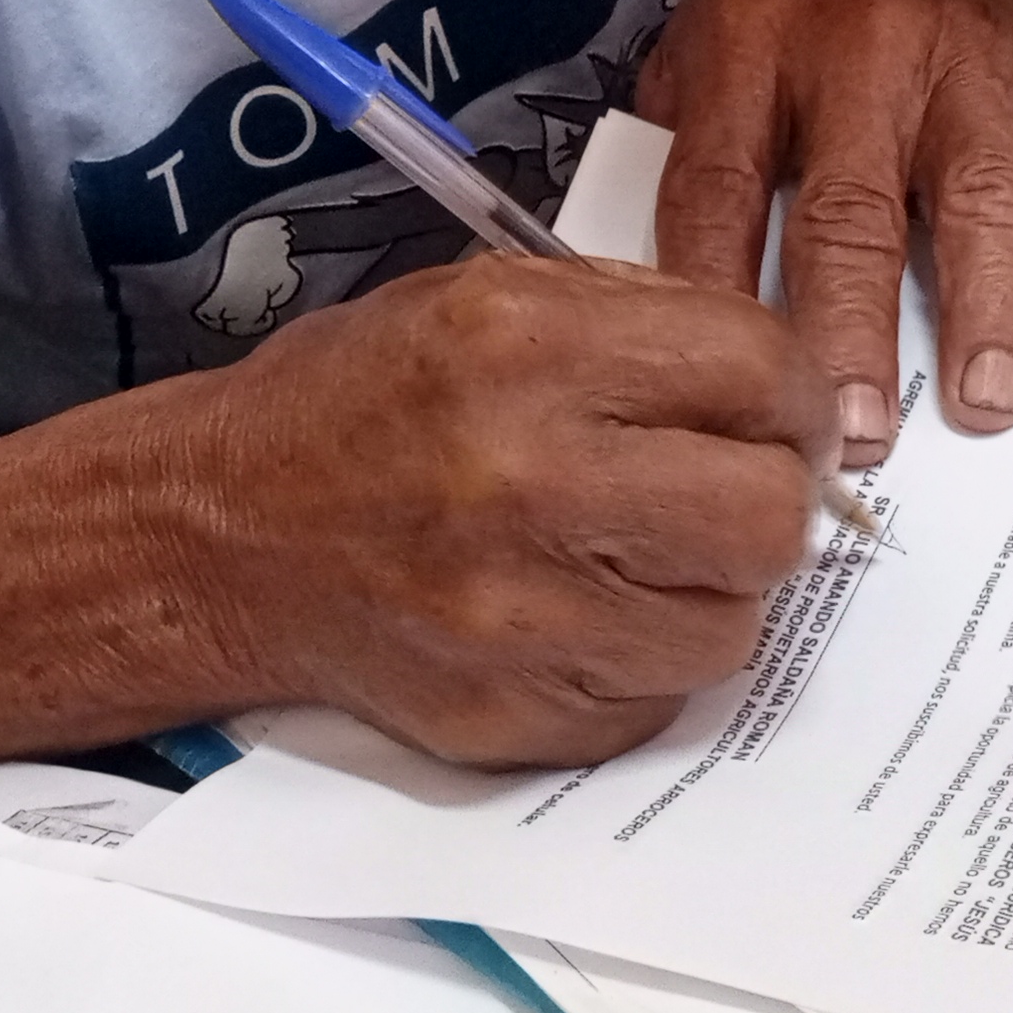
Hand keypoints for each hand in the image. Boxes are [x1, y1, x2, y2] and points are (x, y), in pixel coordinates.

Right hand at [180, 253, 835, 766]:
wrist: (221, 537)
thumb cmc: (356, 406)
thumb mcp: (483, 298)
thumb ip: (635, 321)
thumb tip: (780, 384)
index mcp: (526, 349)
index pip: (759, 372)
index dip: (790, 395)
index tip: (774, 414)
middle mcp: (528, 481)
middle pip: (769, 517)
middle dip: (768, 500)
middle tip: (722, 490)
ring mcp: (520, 617)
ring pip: (730, 629)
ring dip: (706, 592)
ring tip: (633, 556)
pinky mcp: (513, 714)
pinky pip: (655, 703)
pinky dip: (638, 662)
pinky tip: (575, 613)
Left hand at [636, 0, 1012, 462]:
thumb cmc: (791, 4)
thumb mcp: (700, 44)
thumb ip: (681, 156)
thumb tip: (664, 303)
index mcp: (750, 46)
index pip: (720, 184)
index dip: (719, 289)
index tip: (728, 386)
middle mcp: (860, 52)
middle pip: (854, 207)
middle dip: (856, 328)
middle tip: (861, 430)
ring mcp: (965, 65)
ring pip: (982, 191)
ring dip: (988, 304)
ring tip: (988, 400)